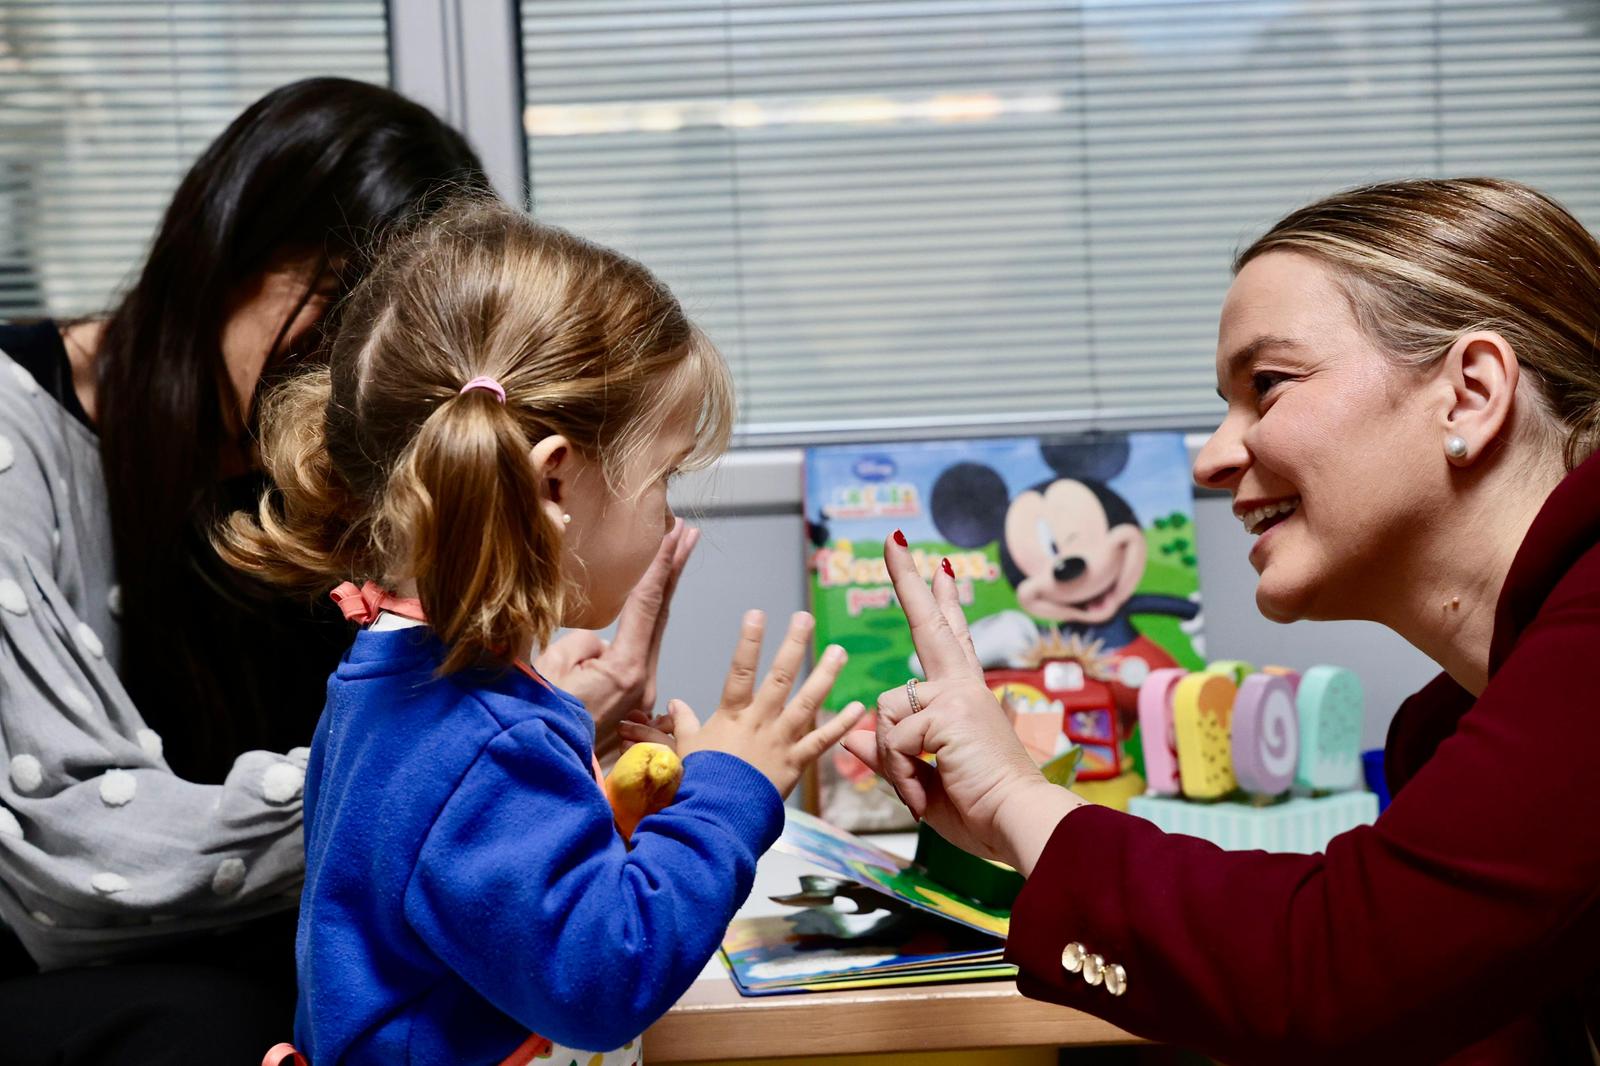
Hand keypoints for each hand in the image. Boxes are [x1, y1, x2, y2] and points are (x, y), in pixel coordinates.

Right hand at [536, 520, 697, 759]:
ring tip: (673, 556)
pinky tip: (646, 606)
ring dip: (661, 595)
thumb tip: (600, 645)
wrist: (540, 768)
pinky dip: (645, 625)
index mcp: (625, 669)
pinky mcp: (631, 703)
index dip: (662, 566)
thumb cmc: (539, 720)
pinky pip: (638, 655)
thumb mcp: (553, 670)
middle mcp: (642, 681)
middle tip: (687, 535)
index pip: (648, 606)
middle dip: (674, 572)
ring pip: (651, 634)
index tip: (677, 535)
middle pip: (661, 615)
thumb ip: (583, 645)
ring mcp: (640, 695)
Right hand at [672, 610, 867, 798]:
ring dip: (825, 676)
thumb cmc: (701, 781)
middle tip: (805, 618)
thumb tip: (675, 702)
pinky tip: (858, 707)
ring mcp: (781, 741)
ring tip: (838, 651)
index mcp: (733, 715)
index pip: (740, 670)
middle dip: (793, 645)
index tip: (757, 614)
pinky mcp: (796, 762)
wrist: (718, 816)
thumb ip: (684, 722)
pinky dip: (842, 725)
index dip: (748, 641)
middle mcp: (760, 722)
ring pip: (807, 703)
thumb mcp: (687, 748)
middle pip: (779, 677)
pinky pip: (823, 741)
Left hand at [838, 534, 1082, 872]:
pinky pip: (893, 738)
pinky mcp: (948, 711)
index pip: (951, 640)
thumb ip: (887, 757)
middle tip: (893, 538)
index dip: (944, 603)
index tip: (941, 569)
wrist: (1022, 823)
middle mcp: (963, 688)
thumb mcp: (922, 782)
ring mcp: (957, 696)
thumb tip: (850, 737)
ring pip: (887, 709)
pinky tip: (927, 792)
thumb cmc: (984, 810)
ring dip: (892, 759)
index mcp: (964, 699)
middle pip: (929, 624)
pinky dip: (900, 773)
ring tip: (923, 789)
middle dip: (907, 579)